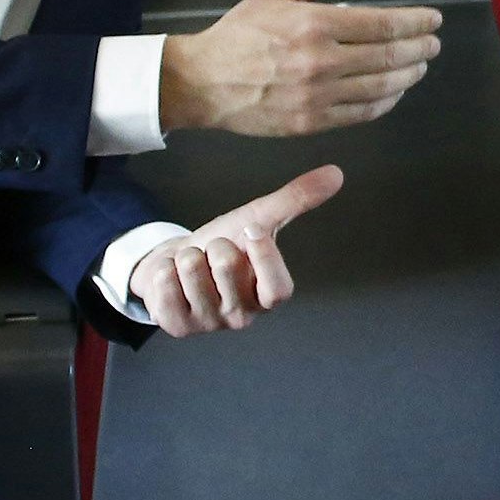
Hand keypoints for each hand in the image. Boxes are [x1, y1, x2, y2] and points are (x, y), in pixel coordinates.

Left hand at [128, 165, 342, 336]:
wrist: (178, 261)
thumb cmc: (225, 243)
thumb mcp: (259, 219)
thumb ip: (295, 200)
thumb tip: (336, 173)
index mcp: (267, 295)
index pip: (278, 289)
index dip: (264, 257)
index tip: (251, 230)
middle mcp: (242, 315)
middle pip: (228, 266)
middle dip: (214, 245)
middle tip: (215, 253)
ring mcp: (209, 324)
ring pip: (191, 270)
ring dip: (186, 256)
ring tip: (193, 264)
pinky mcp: (177, 326)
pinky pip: (164, 284)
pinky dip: (164, 270)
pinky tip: (173, 278)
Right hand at [161, 0, 442, 136]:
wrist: (205, 81)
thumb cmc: (242, 32)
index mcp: (314, 24)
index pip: (383, 24)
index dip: (416, 22)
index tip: (434, 20)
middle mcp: (321, 61)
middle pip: (389, 56)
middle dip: (420, 48)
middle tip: (434, 43)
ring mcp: (318, 96)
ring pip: (382, 87)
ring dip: (409, 75)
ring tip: (421, 65)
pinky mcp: (314, 122)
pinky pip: (363, 113)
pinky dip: (386, 101)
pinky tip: (395, 91)